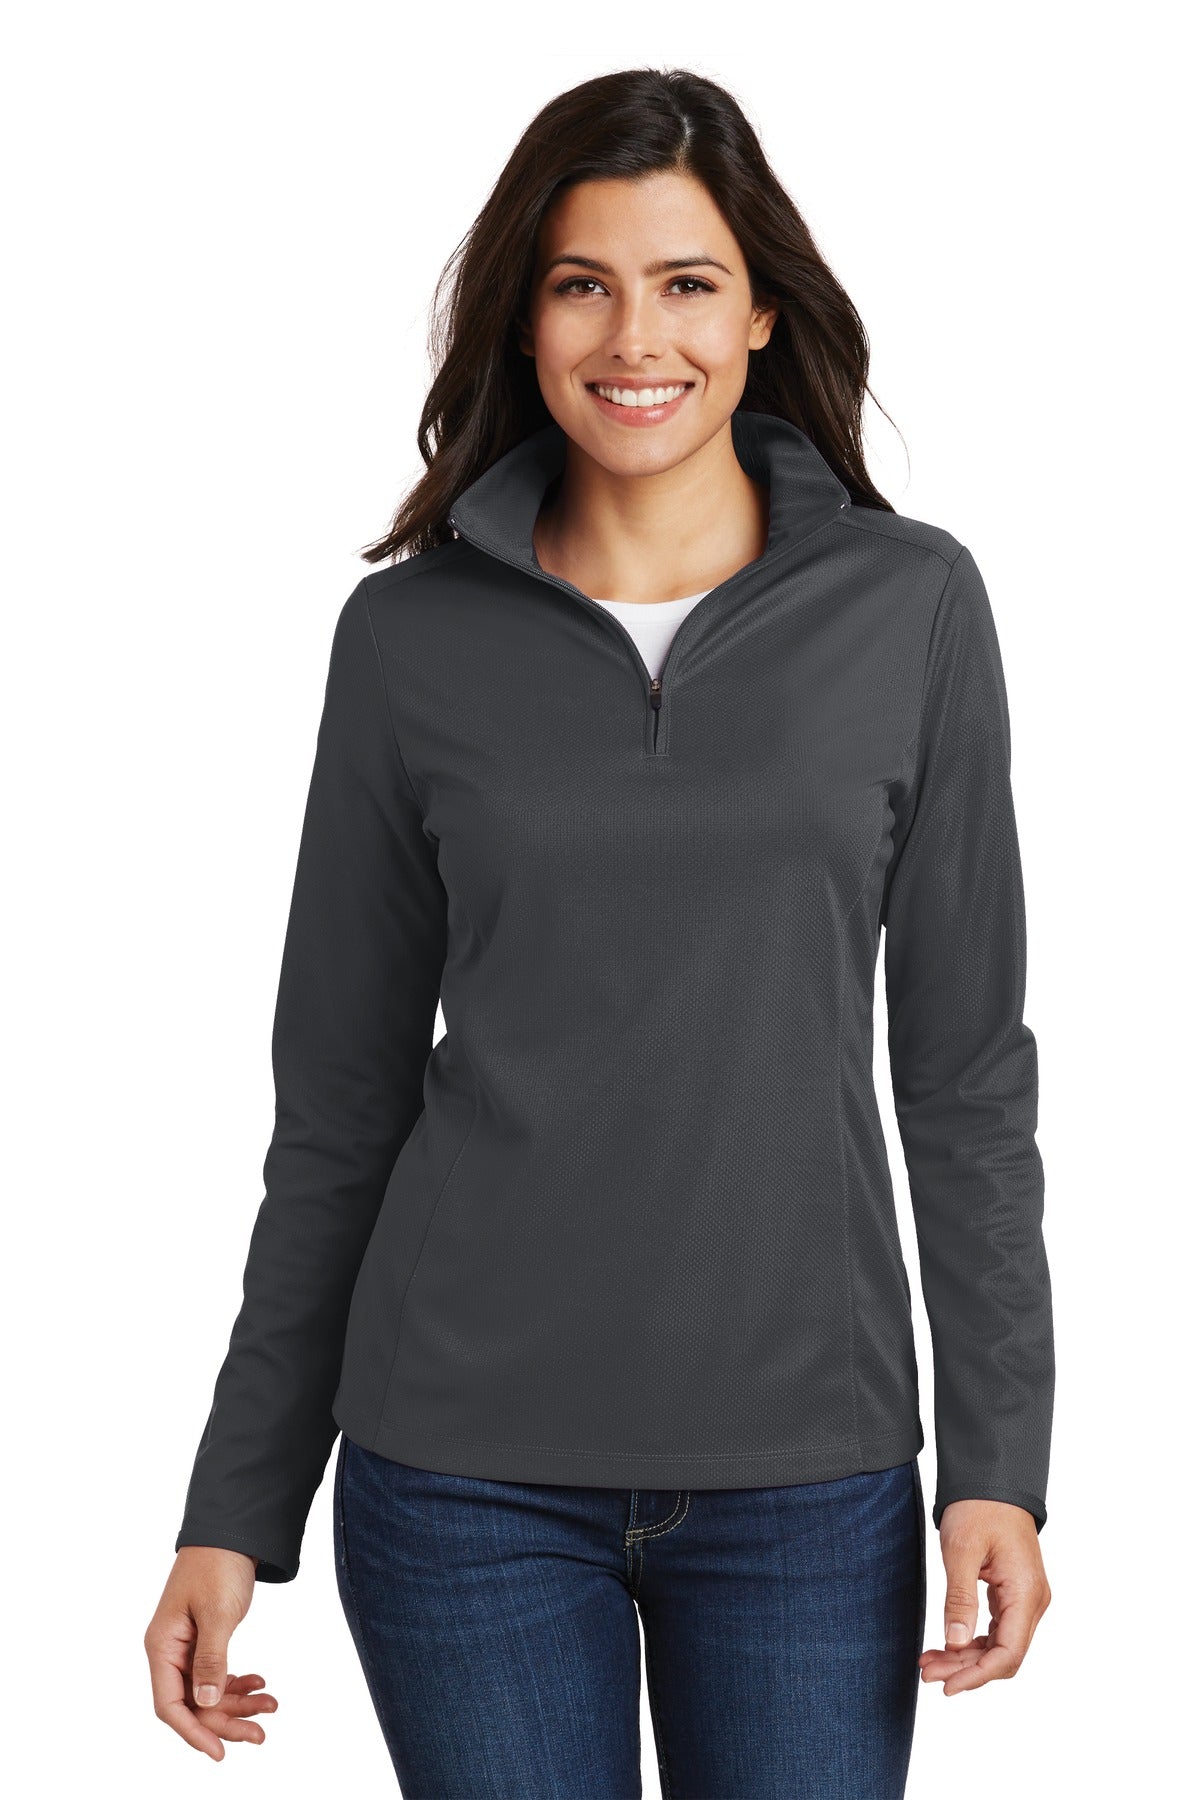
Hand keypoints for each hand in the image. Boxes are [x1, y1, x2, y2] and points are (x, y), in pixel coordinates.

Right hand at [145, 1546, 277, 1759]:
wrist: (232, 1530)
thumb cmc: (218, 1564)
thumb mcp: (217, 1613)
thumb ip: (211, 1659)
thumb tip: (205, 1703)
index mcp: (162, 1645)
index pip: (169, 1704)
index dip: (193, 1732)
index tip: (220, 1752)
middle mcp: (171, 1649)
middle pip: (193, 1702)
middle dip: (225, 1720)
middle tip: (260, 1734)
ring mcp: (188, 1644)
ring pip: (208, 1690)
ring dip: (237, 1702)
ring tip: (271, 1705)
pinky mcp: (206, 1637)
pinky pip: (218, 1672)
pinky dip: (239, 1681)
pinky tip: (261, 1684)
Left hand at [919, 1499, 1050, 1695]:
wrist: (992, 1480)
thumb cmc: (979, 1507)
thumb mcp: (962, 1550)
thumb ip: (960, 1597)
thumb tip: (954, 1642)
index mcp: (1026, 1593)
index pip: (1008, 1653)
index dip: (978, 1675)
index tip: (948, 1686)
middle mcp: (1033, 1602)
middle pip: (1003, 1654)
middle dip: (965, 1669)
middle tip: (926, 1672)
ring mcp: (1026, 1599)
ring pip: (999, 1645)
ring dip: (965, 1658)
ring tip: (929, 1663)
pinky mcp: (1014, 1594)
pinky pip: (996, 1629)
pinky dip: (971, 1640)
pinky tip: (945, 1646)